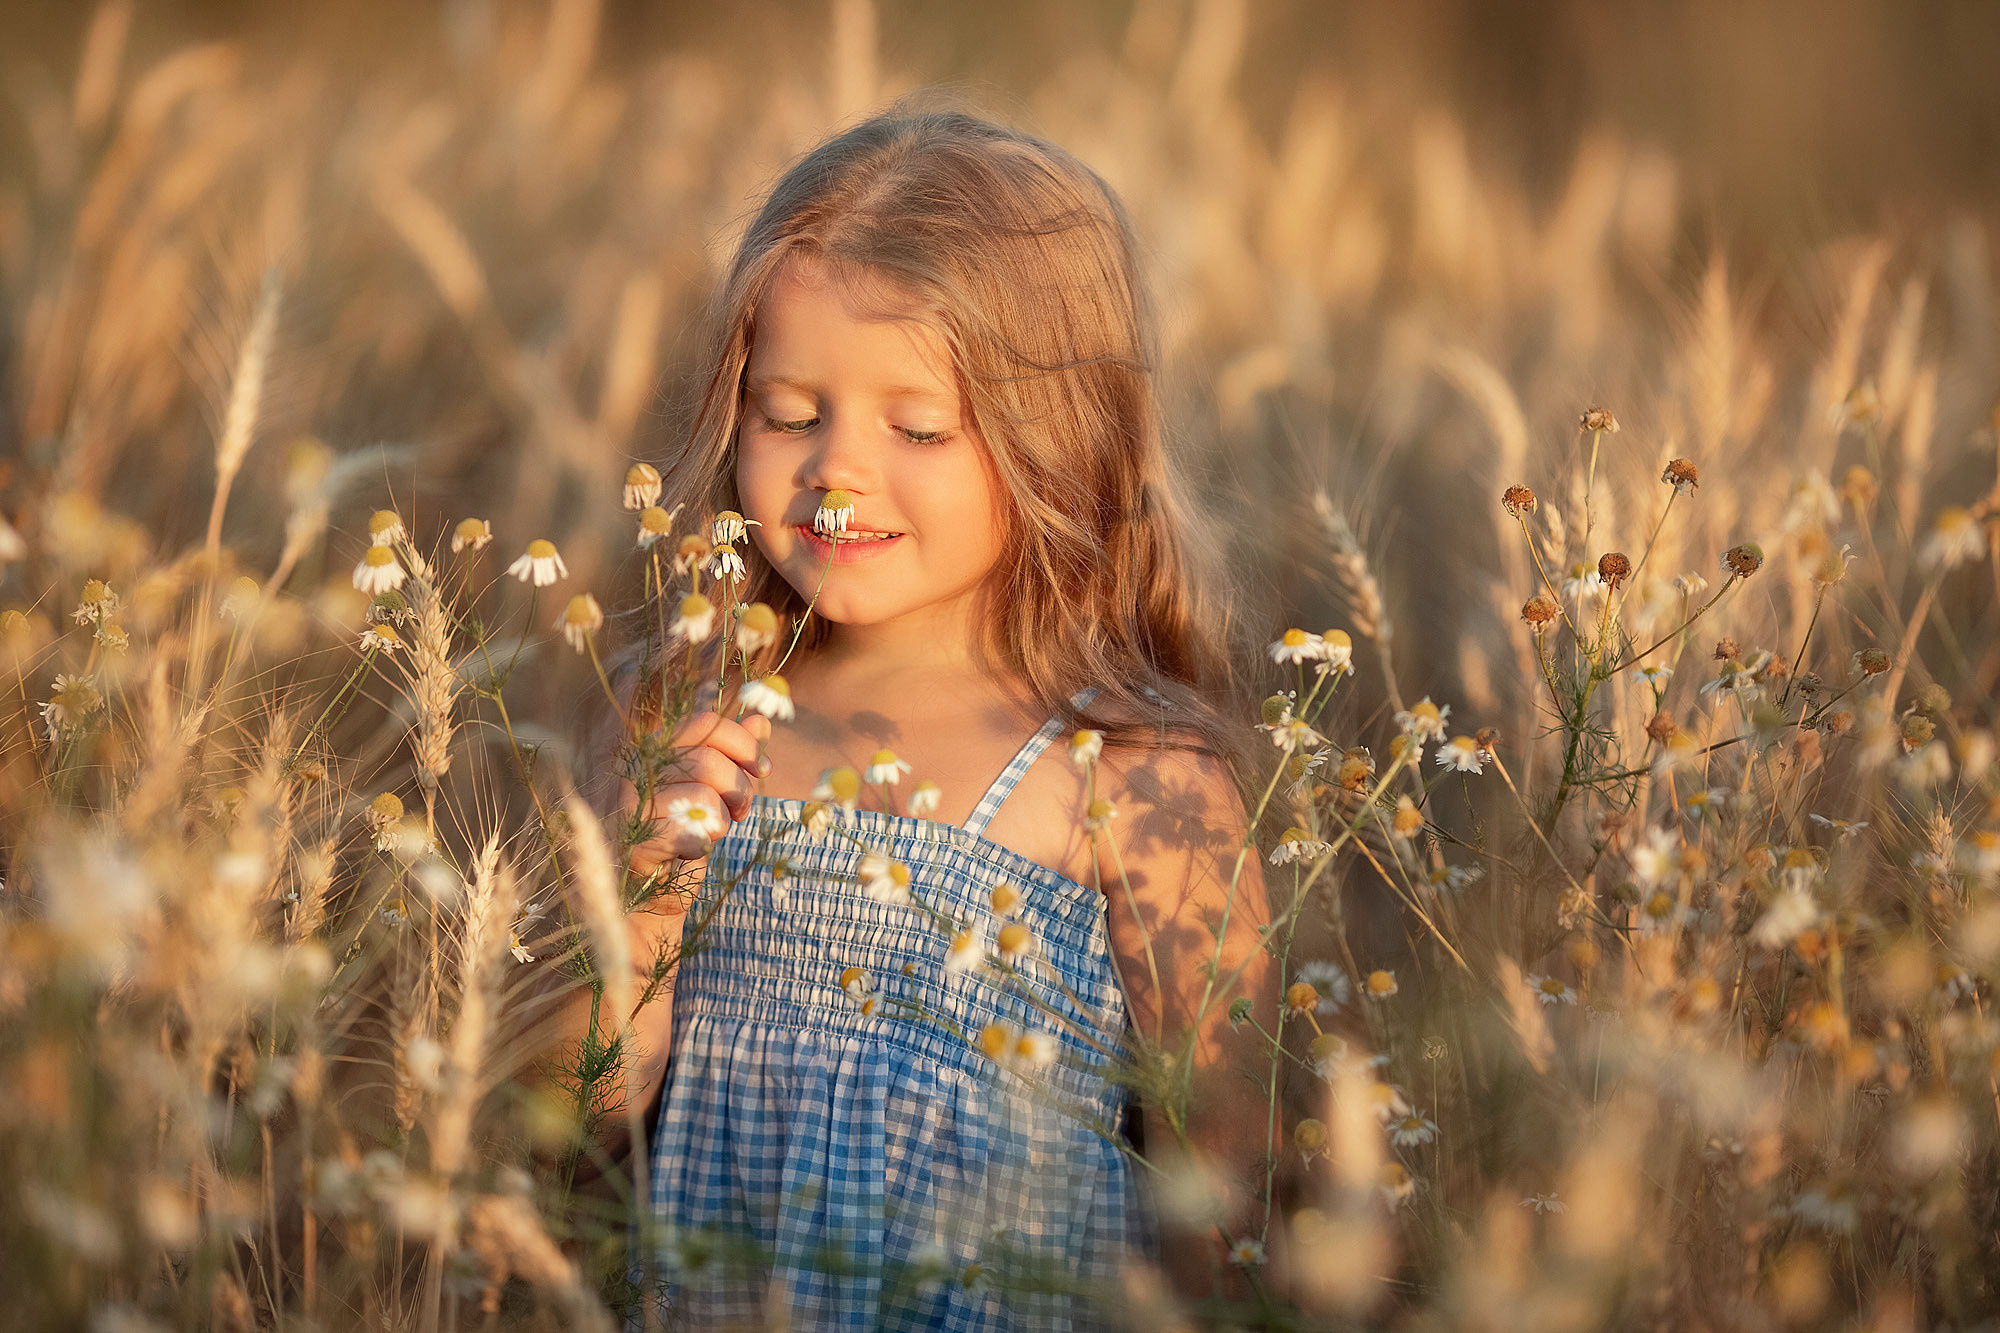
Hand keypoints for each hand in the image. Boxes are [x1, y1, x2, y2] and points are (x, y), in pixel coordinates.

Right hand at [618, 709, 772, 877]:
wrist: (653, 881)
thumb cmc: (687, 827)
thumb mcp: (715, 786)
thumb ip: (733, 752)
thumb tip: (760, 722)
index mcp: (656, 746)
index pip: (707, 725)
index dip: (744, 744)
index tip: (764, 769)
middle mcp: (638, 768)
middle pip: (710, 762)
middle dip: (739, 790)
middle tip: (739, 811)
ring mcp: (632, 804)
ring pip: (704, 798)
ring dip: (721, 821)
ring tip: (709, 830)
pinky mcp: (636, 840)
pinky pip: (691, 833)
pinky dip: (703, 845)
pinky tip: (690, 851)